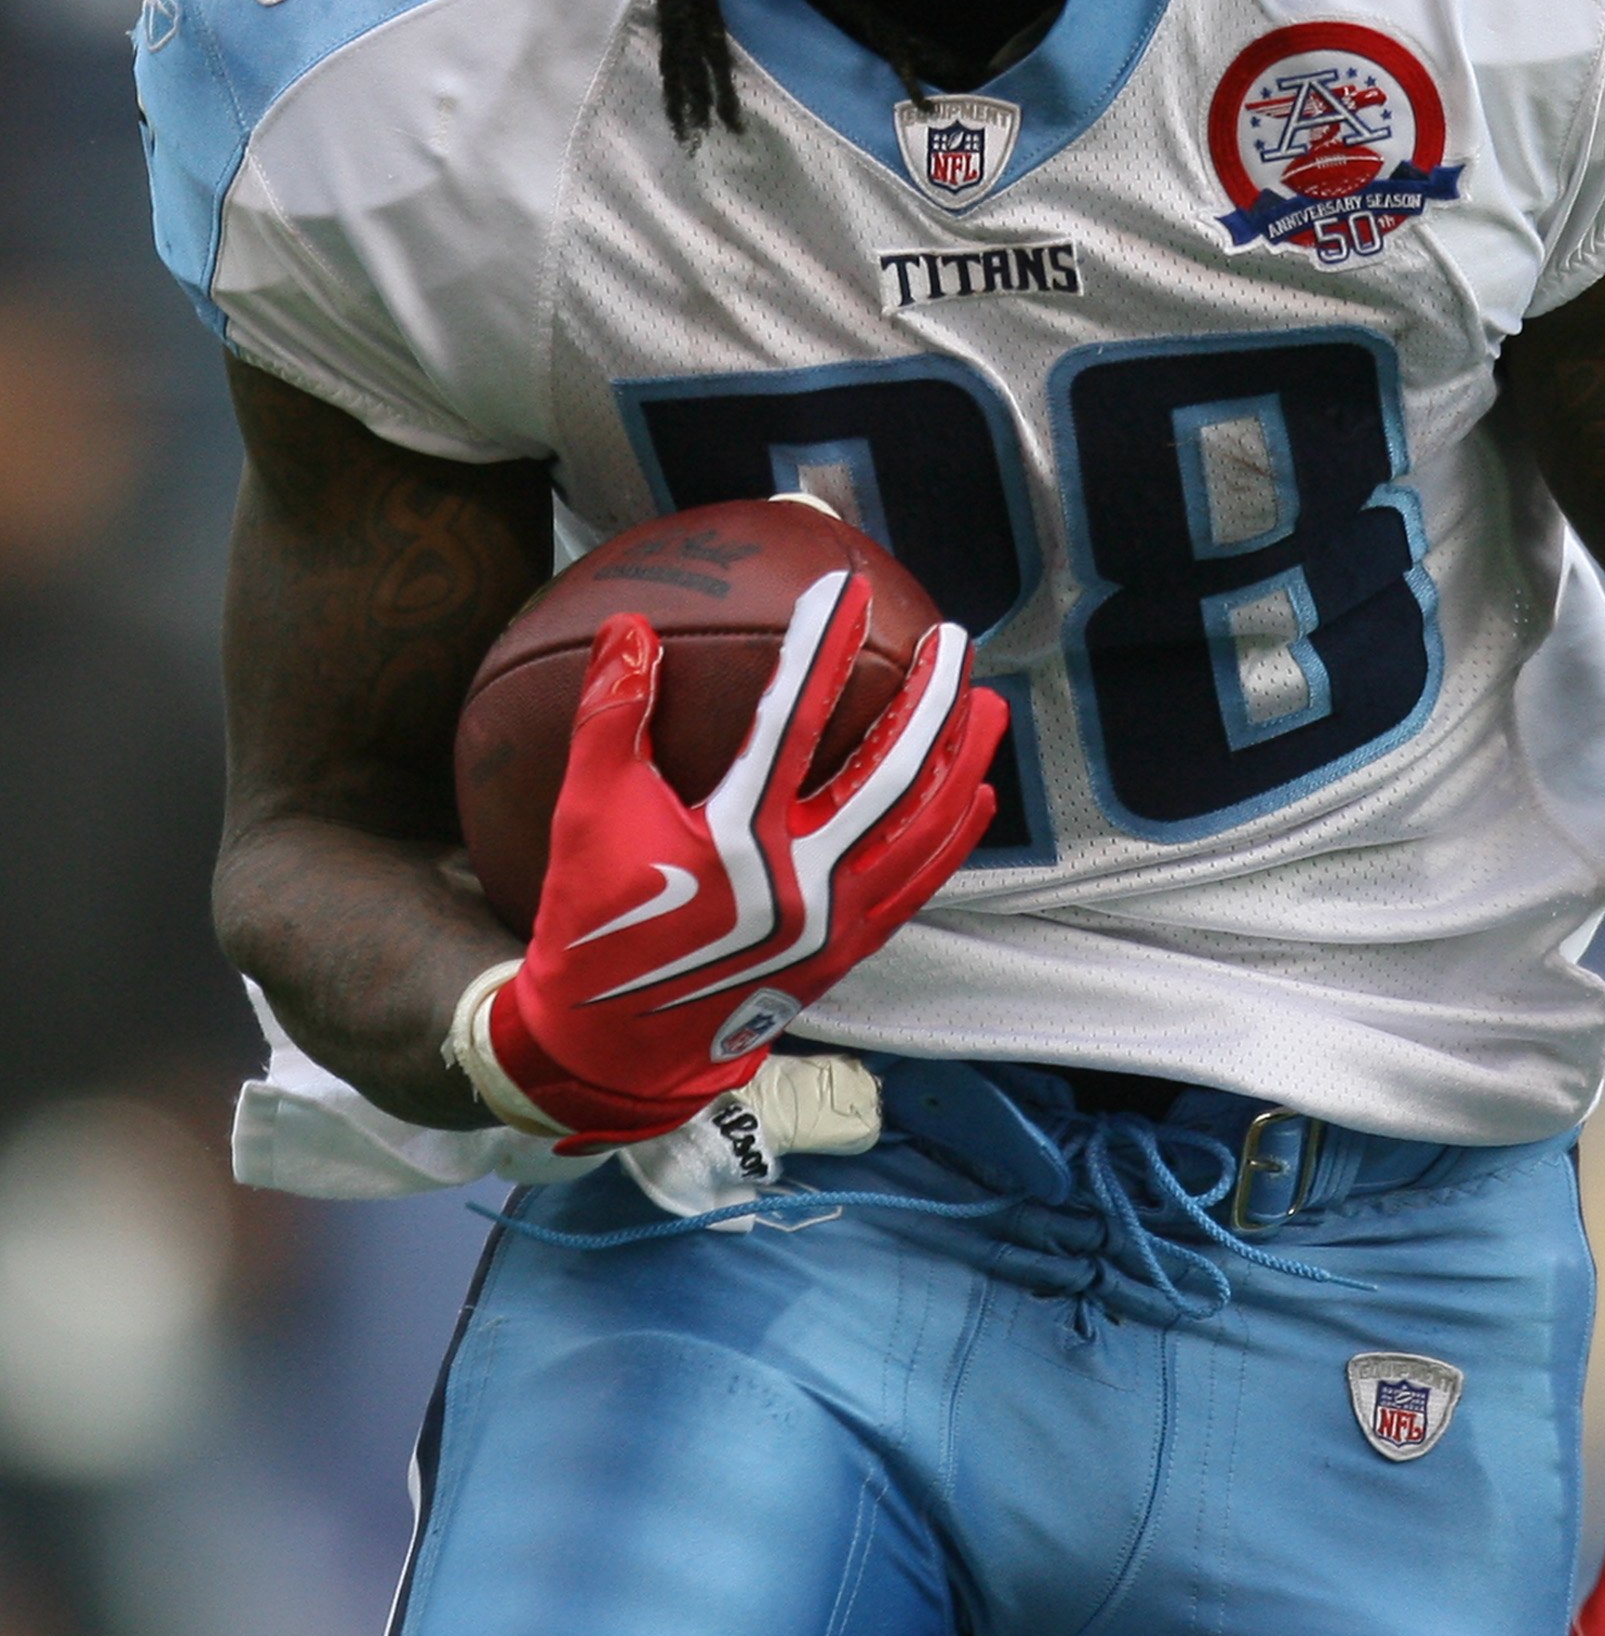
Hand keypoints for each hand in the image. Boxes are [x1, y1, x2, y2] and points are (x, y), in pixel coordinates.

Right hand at [485, 573, 1003, 1149]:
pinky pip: (916, 886)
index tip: (847, 590)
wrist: (612, 1045)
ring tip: (988, 704)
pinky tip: (976, 798)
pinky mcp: (846, 951)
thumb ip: (609, 717)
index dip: (823, 646)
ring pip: (921, 831)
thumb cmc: (591, 919)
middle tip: (952, 639)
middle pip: (890, 774)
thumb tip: (626, 626)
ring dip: (961, 762)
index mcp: (739, 838)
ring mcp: (834, 920)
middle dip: (929, 699)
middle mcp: (802, 879)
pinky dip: (952, 839)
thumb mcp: (585, 812)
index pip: (796, 719)